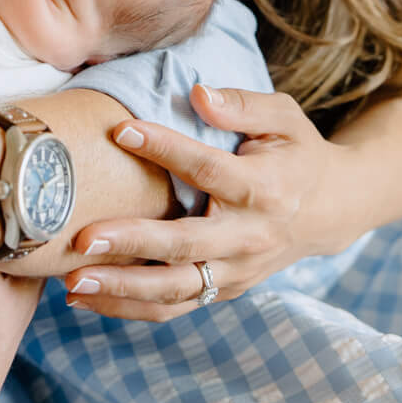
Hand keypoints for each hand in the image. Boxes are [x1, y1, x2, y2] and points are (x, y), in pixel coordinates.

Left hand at [60, 84, 339, 320]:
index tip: (119, 130)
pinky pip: (175, 307)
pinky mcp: (224, 291)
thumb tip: (198, 94)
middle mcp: (250, 237)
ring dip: (122, 290)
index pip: (208, 170)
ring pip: (177, 291)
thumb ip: (243, 104)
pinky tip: (84, 298)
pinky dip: (129, 308)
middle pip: (187, 246)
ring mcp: (237, 272)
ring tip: (72, 282)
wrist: (329, 210)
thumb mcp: (284, 117)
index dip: (165, 148)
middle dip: (133, 243)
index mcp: (266, 189)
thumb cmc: (295, 152)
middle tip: (82, 238)